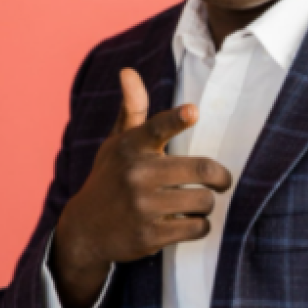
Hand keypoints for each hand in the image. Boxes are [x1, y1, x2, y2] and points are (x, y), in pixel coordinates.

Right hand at [51, 68, 232, 307]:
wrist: (85, 230)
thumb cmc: (111, 177)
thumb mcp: (117, 143)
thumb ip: (132, 109)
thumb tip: (128, 71)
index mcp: (132, 146)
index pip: (156, 127)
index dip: (177, 119)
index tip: (193, 111)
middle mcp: (137, 175)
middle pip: (203, 170)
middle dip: (221, 178)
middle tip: (222, 181)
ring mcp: (142, 207)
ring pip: (204, 202)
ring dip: (208, 204)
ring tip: (199, 203)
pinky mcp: (149, 236)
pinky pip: (196, 228)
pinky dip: (200, 226)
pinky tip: (189, 223)